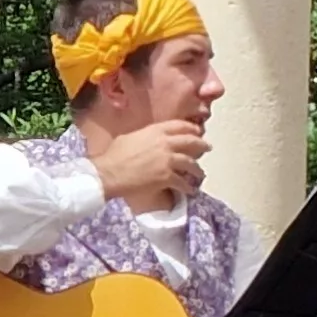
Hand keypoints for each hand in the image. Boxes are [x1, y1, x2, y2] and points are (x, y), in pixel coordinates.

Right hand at [88, 119, 209, 203]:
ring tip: (200, 174)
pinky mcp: (167, 177)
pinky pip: (183, 182)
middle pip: (191, 142)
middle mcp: (165, 143)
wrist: (109, 173)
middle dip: (202, 145)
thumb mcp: (130, 136)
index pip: (180, 126)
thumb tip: (149, 138)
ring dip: (197, 170)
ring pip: (191, 163)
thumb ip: (145, 135)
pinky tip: (191, 191)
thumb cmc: (114, 154)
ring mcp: (168, 160)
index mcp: (155, 131)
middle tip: (208, 148)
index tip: (197, 132)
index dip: (191, 128)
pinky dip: (188, 188)